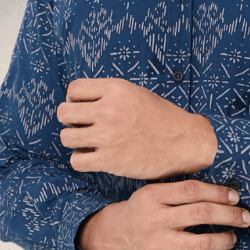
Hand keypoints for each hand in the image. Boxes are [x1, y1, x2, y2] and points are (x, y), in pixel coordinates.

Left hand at [57, 77, 217, 178]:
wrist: (185, 142)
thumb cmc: (162, 118)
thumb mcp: (135, 93)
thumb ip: (108, 94)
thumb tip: (77, 102)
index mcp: (116, 89)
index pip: (73, 90)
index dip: (74, 100)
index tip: (83, 109)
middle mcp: (109, 110)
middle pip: (63, 113)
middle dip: (71, 121)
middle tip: (84, 127)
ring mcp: (108, 136)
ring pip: (66, 138)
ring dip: (75, 141)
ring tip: (89, 143)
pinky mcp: (110, 160)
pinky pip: (76, 161)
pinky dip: (82, 160)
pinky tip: (95, 157)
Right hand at [77, 180, 249, 249]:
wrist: (114, 236)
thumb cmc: (143, 211)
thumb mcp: (153, 192)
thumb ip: (181, 190)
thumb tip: (223, 191)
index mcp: (153, 197)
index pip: (193, 190)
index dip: (219, 193)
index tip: (235, 197)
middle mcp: (155, 220)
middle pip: (202, 214)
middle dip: (230, 215)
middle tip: (244, 217)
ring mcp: (158, 246)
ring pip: (202, 243)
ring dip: (225, 239)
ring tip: (232, 237)